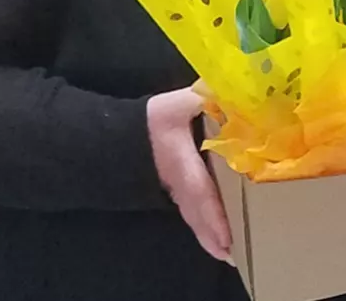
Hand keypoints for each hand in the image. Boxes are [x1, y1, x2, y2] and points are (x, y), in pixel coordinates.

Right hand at [146, 87, 231, 263]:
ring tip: (229, 253)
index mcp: (181, 165)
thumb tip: (232, 89)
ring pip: (195, 217)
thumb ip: (203, 96)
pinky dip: (205, 225)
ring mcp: (175, 191)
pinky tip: (218, 235)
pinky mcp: (175, 190)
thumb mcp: (176, 105)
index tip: (227, 237)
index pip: (200, 193)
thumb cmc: (148, 122)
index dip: (213, 215)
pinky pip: (193, 212)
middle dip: (214, 235)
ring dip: (210, 235)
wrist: (113, 136)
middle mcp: (178, 184)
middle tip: (233, 256)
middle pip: (199, 215)